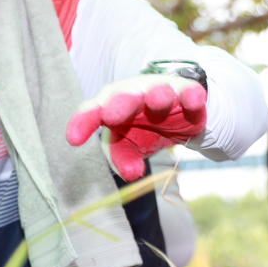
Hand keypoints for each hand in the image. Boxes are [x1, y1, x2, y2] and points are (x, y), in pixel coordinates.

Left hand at [66, 74, 206, 181]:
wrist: (177, 110)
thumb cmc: (141, 128)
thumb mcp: (128, 146)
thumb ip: (124, 160)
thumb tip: (131, 175)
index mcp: (110, 106)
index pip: (92, 111)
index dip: (82, 122)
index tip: (73, 139)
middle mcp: (133, 94)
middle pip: (123, 96)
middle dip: (119, 104)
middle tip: (111, 115)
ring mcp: (160, 91)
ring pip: (158, 91)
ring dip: (158, 95)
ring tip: (157, 101)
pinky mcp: (186, 93)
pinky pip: (189, 92)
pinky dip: (191, 95)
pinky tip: (194, 100)